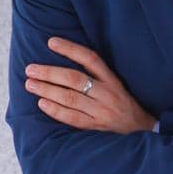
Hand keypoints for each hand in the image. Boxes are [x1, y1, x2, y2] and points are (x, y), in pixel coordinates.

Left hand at [24, 38, 156, 132]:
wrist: (142, 131)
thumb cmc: (122, 105)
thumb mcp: (115, 85)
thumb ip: (94, 75)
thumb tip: (62, 65)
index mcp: (112, 79)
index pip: (90, 59)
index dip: (70, 49)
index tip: (51, 42)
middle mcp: (107, 93)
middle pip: (75, 79)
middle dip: (50, 73)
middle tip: (30, 69)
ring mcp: (102, 111)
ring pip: (71, 98)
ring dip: (48, 90)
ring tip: (30, 84)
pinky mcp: (97, 127)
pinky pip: (73, 118)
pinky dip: (56, 110)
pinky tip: (42, 103)